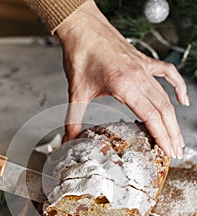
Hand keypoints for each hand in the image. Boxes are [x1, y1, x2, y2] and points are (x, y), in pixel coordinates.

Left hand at [57, 0, 187, 157]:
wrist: (82, 28)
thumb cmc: (80, 56)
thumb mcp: (76, 92)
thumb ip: (73, 119)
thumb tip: (67, 139)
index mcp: (124, 85)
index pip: (150, 117)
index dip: (161, 137)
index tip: (166, 152)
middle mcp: (139, 77)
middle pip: (164, 110)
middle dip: (172, 134)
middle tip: (175, 152)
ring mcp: (144, 68)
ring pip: (166, 97)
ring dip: (174, 119)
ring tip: (177, 137)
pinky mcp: (144, 62)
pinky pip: (168, 74)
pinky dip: (178, 87)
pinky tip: (183, 100)